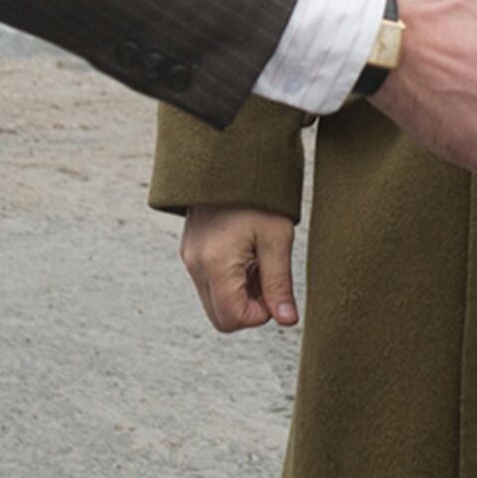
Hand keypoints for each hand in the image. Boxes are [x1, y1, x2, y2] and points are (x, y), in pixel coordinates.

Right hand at [179, 205, 298, 331]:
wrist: (230, 157)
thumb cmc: (258, 194)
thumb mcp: (277, 237)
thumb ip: (280, 283)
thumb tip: (287, 320)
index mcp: (215, 263)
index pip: (233, 318)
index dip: (260, 314)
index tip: (275, 289)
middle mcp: (195, 264)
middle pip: (220, 317)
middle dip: (249, 307)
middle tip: (268, 277)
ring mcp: (189, 258)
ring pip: (214, 301)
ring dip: (240, 293)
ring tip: (258, 260)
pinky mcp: (190, 251)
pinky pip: (209, 283)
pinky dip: (230, 280)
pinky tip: (245, 254)